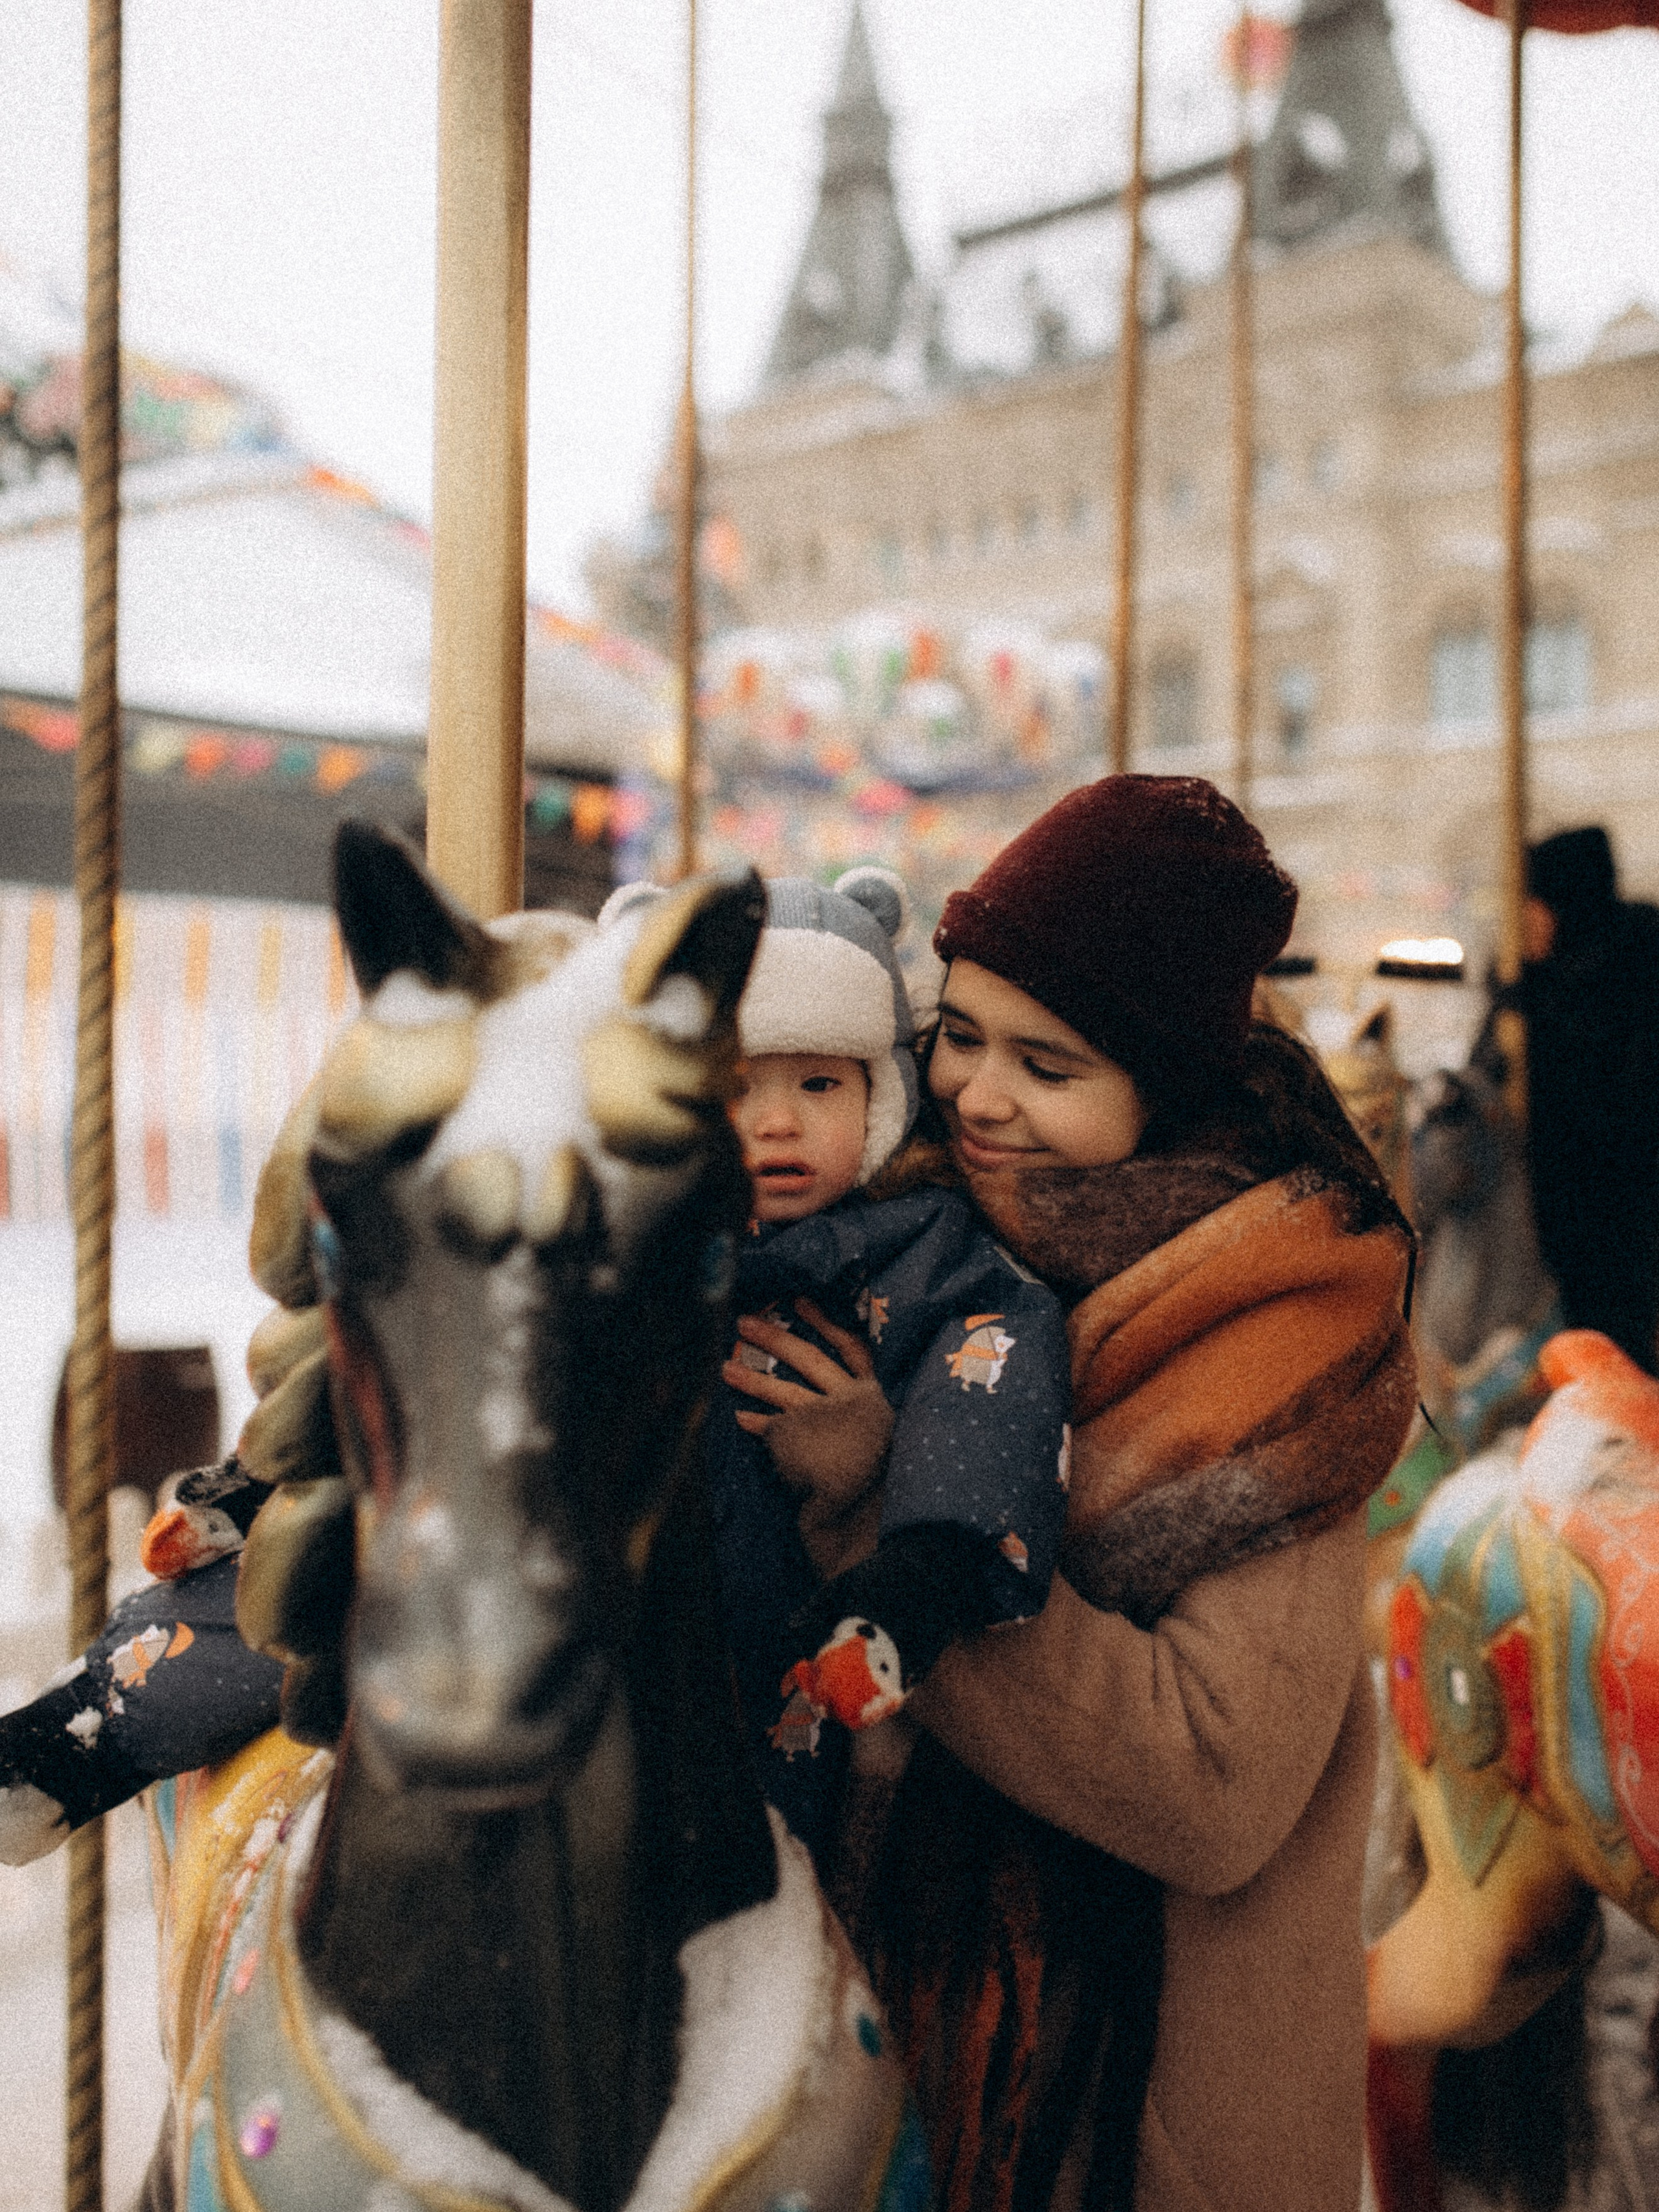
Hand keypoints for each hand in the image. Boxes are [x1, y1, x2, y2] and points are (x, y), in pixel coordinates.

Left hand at [722, 1298, 892, 1576]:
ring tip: (725, 1369)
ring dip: (753, 1378)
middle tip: (744, 1322)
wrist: (874, 1518)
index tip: (799, 1301)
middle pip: (810, 1359)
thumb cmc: (887, 1485)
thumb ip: (869, 1413)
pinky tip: (739, 1417)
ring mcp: (828, 1421)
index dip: (826, 1323)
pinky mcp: (804, 1443)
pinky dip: (755, 1422)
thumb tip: (841, 1398)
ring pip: (786, 1391)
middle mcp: (855, 1401)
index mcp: (879, 1395)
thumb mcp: (887, 1435)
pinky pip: (773, 1427)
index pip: (853, 1347)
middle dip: (775, 1338)